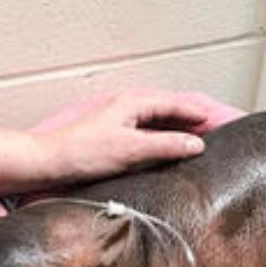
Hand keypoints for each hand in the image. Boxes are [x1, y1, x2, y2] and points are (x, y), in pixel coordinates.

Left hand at [36, 90, 228, 182]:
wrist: (50, 163)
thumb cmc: (83, 152)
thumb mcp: (133, 149)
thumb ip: (167, 145)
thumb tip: (196, 144)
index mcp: (133, 103)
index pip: (174, 105)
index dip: (195, 113)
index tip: (215, 121)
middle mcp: (127, 108)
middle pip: (167, 111)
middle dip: (189, 119)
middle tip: (210, 130)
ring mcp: (120, 122)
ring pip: (157, 122)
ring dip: (176, 130)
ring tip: (194, 141)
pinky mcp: (114, 137)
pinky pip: (147, 133)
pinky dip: (162, 139)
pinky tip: (166, 151)